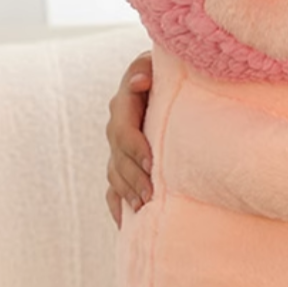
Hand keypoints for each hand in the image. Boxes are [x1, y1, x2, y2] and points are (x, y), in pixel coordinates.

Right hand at [105, 51, 154, 226]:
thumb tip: (141, 80)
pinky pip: (113, 188)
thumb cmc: (174, 67)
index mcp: (125, 103)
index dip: (134, 147)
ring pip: (115, 174)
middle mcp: (117, 126)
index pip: (123, 129)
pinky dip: (118, 205)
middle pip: (118, 157)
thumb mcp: (161, 62)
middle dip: (133, 177)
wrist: (170, 78)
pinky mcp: (124, 162)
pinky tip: (126, 224)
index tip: (151, 162)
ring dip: (127, 192)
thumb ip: (147, 68)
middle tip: (150, 195)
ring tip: (143, 208)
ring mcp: (118, 147)